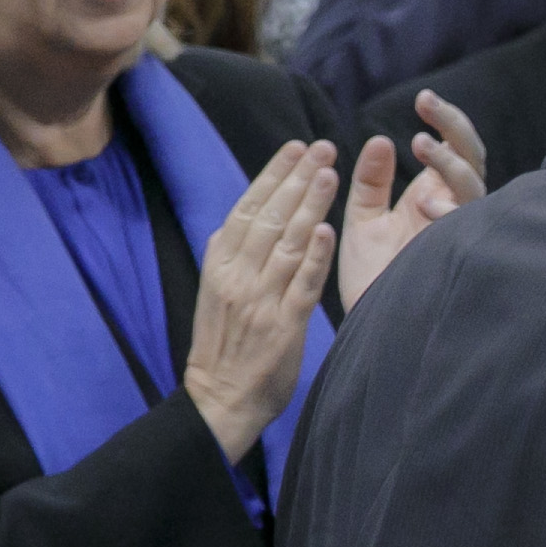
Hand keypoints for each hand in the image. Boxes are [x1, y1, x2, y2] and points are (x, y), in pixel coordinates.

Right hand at [180, 141, 337, 460]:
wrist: (220, 399)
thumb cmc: (225, 346)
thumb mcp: (216, 292)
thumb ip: (230, 257)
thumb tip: (240, 220)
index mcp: (220, 265)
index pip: (247, 208)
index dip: (273, 175)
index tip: (295, 147)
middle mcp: (238, 277)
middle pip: (269, 217)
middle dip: (297, 178)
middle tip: (323, 147)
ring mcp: (260, 300)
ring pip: (286, 243)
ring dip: (309, 206)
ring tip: (329, 173)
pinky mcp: (282, 325)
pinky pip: (300, 285)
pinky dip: (313, 257)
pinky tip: (326, 230)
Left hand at [335, 94, 485, 307]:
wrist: (368, 326)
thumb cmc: (369, 278)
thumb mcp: (363, 220)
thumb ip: (372, 181)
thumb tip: (382, 140)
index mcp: (432, 195)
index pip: (452, 149)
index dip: (445, 122)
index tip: (422, 100)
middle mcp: (453, 210)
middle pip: (473, 158)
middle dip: (454, 129)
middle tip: (426, 107)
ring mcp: (459, 232)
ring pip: (476, 187)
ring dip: (451, 163)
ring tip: (422, 146)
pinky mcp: (458, 257)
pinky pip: (469, 227)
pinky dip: (452, 211)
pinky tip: (429, 204)